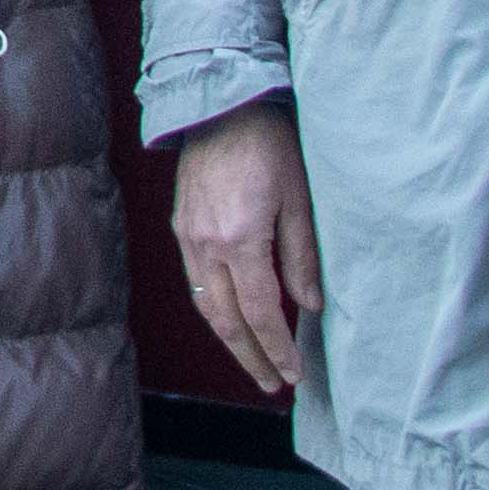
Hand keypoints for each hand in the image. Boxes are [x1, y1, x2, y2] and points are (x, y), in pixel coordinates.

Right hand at [169, 97, 321, 394]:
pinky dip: (214, 309)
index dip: (277, 349)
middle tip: (272, 384)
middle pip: (227, 320)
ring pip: (206, 305)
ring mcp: (188, 237)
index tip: (294, 374)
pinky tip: (231, 319)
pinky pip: (195, 282)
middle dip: (251, 357)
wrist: (220, 104)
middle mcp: (206, 245)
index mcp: (240, 239)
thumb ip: (302, 256)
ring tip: (253, 362)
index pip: (261, 312)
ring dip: (230, 339)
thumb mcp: (300, 198)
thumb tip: (308, 306)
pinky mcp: (181, 227)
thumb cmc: (268, 144)